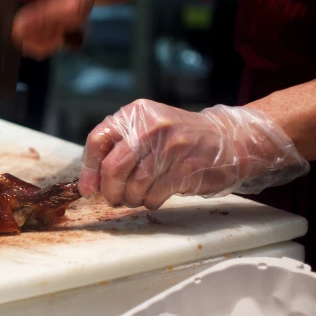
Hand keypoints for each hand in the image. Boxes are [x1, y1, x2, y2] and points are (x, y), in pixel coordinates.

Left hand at [79, 100, 309, 208]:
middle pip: (113, 168)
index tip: (88, 187)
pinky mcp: (185, 169)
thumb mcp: (147, 128)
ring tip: (138, 196)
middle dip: (109, 190)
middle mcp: (150, 127)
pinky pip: (153, 196)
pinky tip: (155, 195)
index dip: (89, 168)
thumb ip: (119, 146)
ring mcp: (169, 148)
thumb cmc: (179, 138)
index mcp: (135, 114)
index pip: (98, 140)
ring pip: (133, 186)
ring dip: (131, 198)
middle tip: (114, 197)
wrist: (227, 140)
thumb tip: (90, 180)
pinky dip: (149, 202)